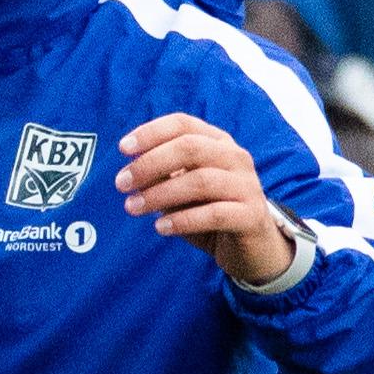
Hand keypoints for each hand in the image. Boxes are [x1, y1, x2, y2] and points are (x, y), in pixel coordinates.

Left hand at [115, 115, 296, 286]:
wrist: (250, 248)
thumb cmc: (210, 212)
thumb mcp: (181, 191)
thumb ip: (162, 176)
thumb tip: (132, 169)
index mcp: (218, 143)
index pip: (184, 124)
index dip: (151, 133)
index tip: (123, 149)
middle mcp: (235, 158)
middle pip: (190, 148)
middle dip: (150, 163)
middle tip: (121, 183)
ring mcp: (247, 185)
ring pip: (201, 181)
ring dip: (160, 194)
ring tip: (132, 207)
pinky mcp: (251, 215)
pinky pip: (215, 214)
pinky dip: (183, 220)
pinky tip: (160, 227)